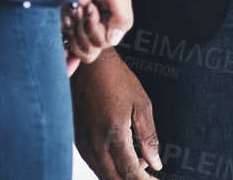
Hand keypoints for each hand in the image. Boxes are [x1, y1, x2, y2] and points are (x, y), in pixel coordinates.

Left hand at [63, 0, 134, 72]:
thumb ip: (122, 17)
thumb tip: (114, 40)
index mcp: (114, 26)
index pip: (104, 43)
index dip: (95, 28)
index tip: (92, 8)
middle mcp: (99, 31)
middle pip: (90, 51)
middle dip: (84, 30)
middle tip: (83, 8)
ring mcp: (82, 30)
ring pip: (78, 49)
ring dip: (74, 29)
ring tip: (75, 10)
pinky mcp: (69, 27)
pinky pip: (67, 49)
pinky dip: (66, 51)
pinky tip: (66, 43)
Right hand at [72, 52, 162, 179]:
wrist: (88, 64)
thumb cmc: (117, 79)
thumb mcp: (141, 104)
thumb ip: (148, 137)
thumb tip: (156, 164)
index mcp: (113, 133)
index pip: (129, 172)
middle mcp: (94, 142)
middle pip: (113, 179)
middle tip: (149, 177)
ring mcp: (82, 141)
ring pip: (102, 173)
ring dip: (120, 175)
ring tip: (141, 165)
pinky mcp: (76, 138)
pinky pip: (93, 162)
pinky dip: (108, 167)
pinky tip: (123, 156)